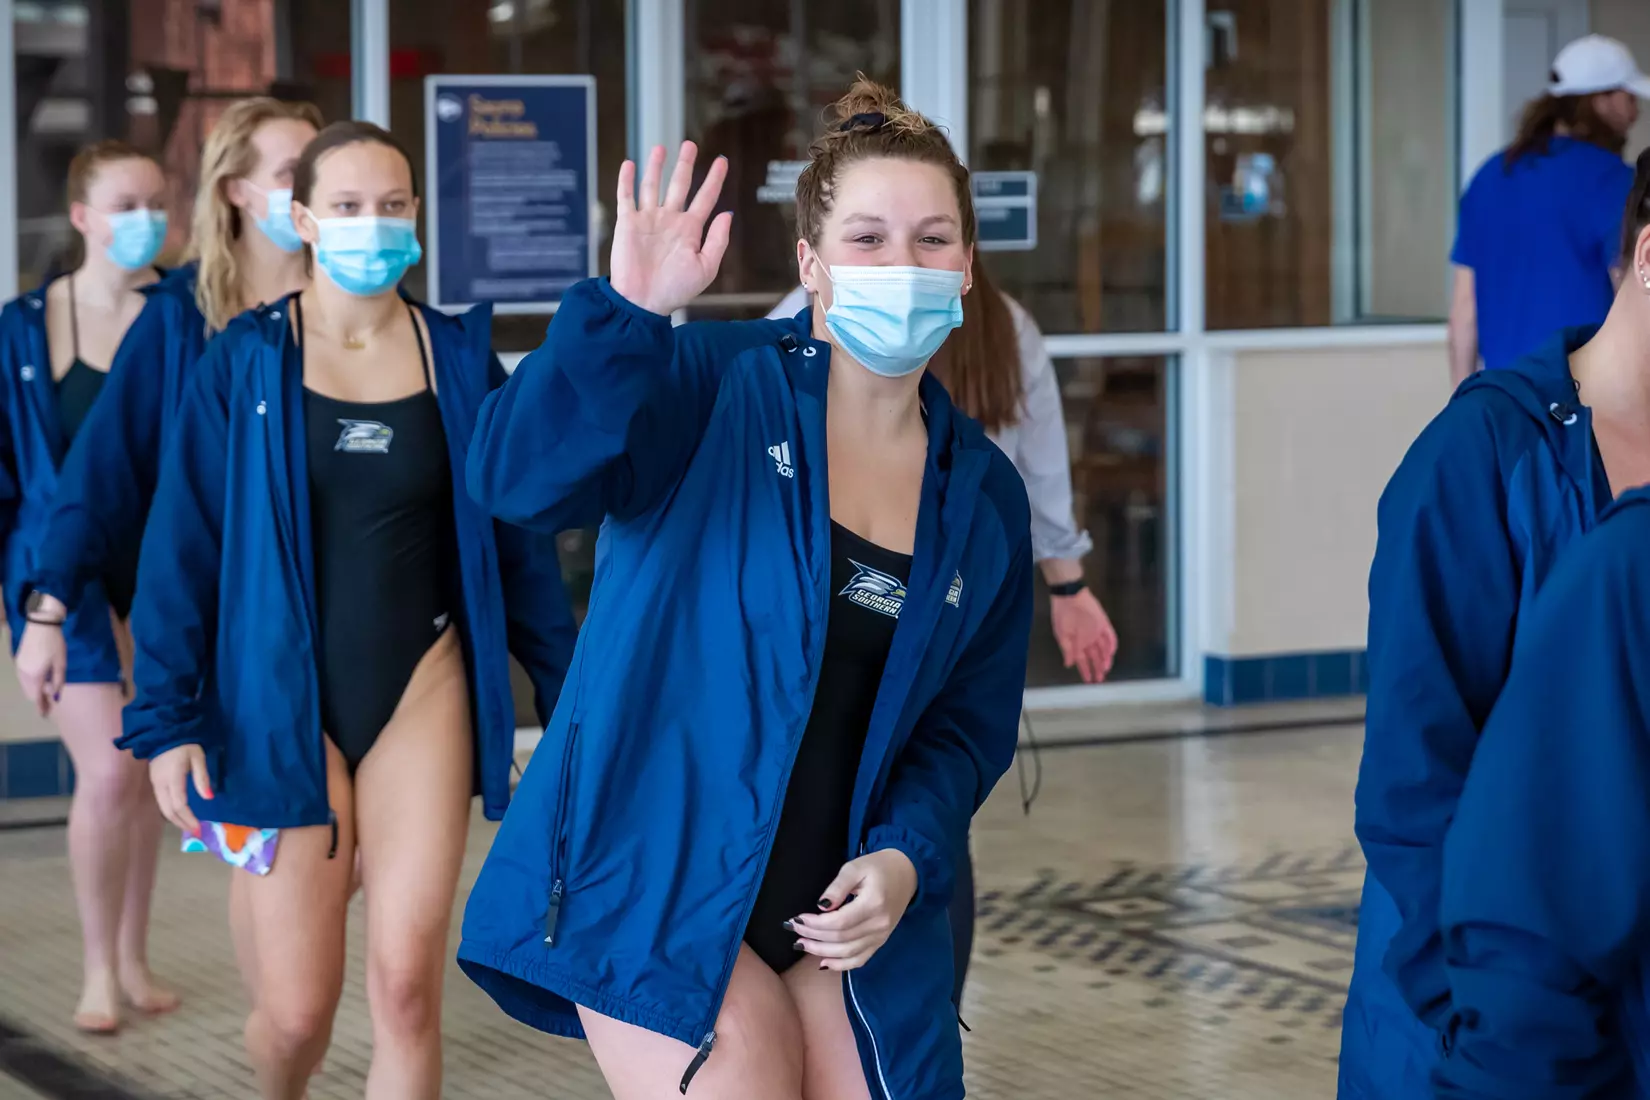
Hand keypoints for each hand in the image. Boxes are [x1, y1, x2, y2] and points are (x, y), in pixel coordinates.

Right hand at [15, 614, 67, 716]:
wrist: (41, 624)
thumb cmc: (54, 644)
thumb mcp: (61, 663)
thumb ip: (57, 681)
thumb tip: (54, 696)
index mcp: (35, 676)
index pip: (36, 697)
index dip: (41, 706)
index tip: (45, 714)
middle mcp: (23, 673)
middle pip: (29, 693)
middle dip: (38, 699)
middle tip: (49, 703)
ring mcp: (19, 666)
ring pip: (25, 685)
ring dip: (34, 691)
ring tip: (46, 691)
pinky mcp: (18, 660)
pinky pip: (23, 678)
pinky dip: (30, 683)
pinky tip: (40, 680)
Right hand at [148, 744, 211, 835]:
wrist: (163, 733)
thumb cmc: (184, 744)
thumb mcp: (198, 757)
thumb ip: (202, 777)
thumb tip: (208, 798)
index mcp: (172, 778)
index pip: (179, 804)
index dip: (188, 818)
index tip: (198, 828)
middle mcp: (160, 784)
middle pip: (168, 810)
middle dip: (181, 823)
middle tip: (195, 831)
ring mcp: (155, 784)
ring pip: (163, 808)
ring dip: (175, 819)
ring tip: (189, 826)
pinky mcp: (154, 783)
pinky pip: (161, 802)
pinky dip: (171, 812)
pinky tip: (180, 815)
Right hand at [609, 142, 732, 315]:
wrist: (643, 301)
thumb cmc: (675, 290)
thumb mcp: (706, 267)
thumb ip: (717, 240)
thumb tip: (727, 214)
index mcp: (690, 230)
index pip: (705, 198)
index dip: (715, 179)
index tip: (723, 161)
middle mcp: (669, 221)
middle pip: (679, 185)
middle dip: (685, 165)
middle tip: (690, 145)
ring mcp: (648, 220)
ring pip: (652, 185)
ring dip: (656, 167)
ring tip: (661, 148)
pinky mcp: (627, 224)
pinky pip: (626, 197)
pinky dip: (627, 180)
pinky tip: (630, 164)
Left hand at [790, 849, 917, 970]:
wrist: (907, 873)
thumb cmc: (878, 867)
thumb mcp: (855, 867)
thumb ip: (837, 887)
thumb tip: (821, 907)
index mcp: (873, 904)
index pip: (839, 922)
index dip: (815, 924)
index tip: (798, 919)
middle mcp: (879, 925)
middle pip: (840, 939)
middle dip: (813, 936)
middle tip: (794, 930)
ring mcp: (881, 936)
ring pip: (847, 953)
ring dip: (822, 952)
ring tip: (802, 944)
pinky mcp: (881, 941)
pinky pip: (860, 959)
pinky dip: (841, 965)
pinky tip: (824, 963)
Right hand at [1050, 587, 1116, 682]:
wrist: (1069, 597)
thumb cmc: (1062, 616)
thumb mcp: (1061, 635)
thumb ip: (1067, 650)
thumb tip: (1068, 665)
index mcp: (1077, 643)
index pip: (1083, 660)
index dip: (1085, 670)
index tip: (1088, 680)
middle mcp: (1088, 639)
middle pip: (1095, 657)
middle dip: (1097, 668)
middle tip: (1100, 678)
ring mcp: (1097, 632)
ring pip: (1104, 649)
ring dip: (1105, 659)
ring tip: (1105, 669)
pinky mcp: (1104, 624)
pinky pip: (1111, 636)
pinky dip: (1111, 645)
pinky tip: (1110, 653)